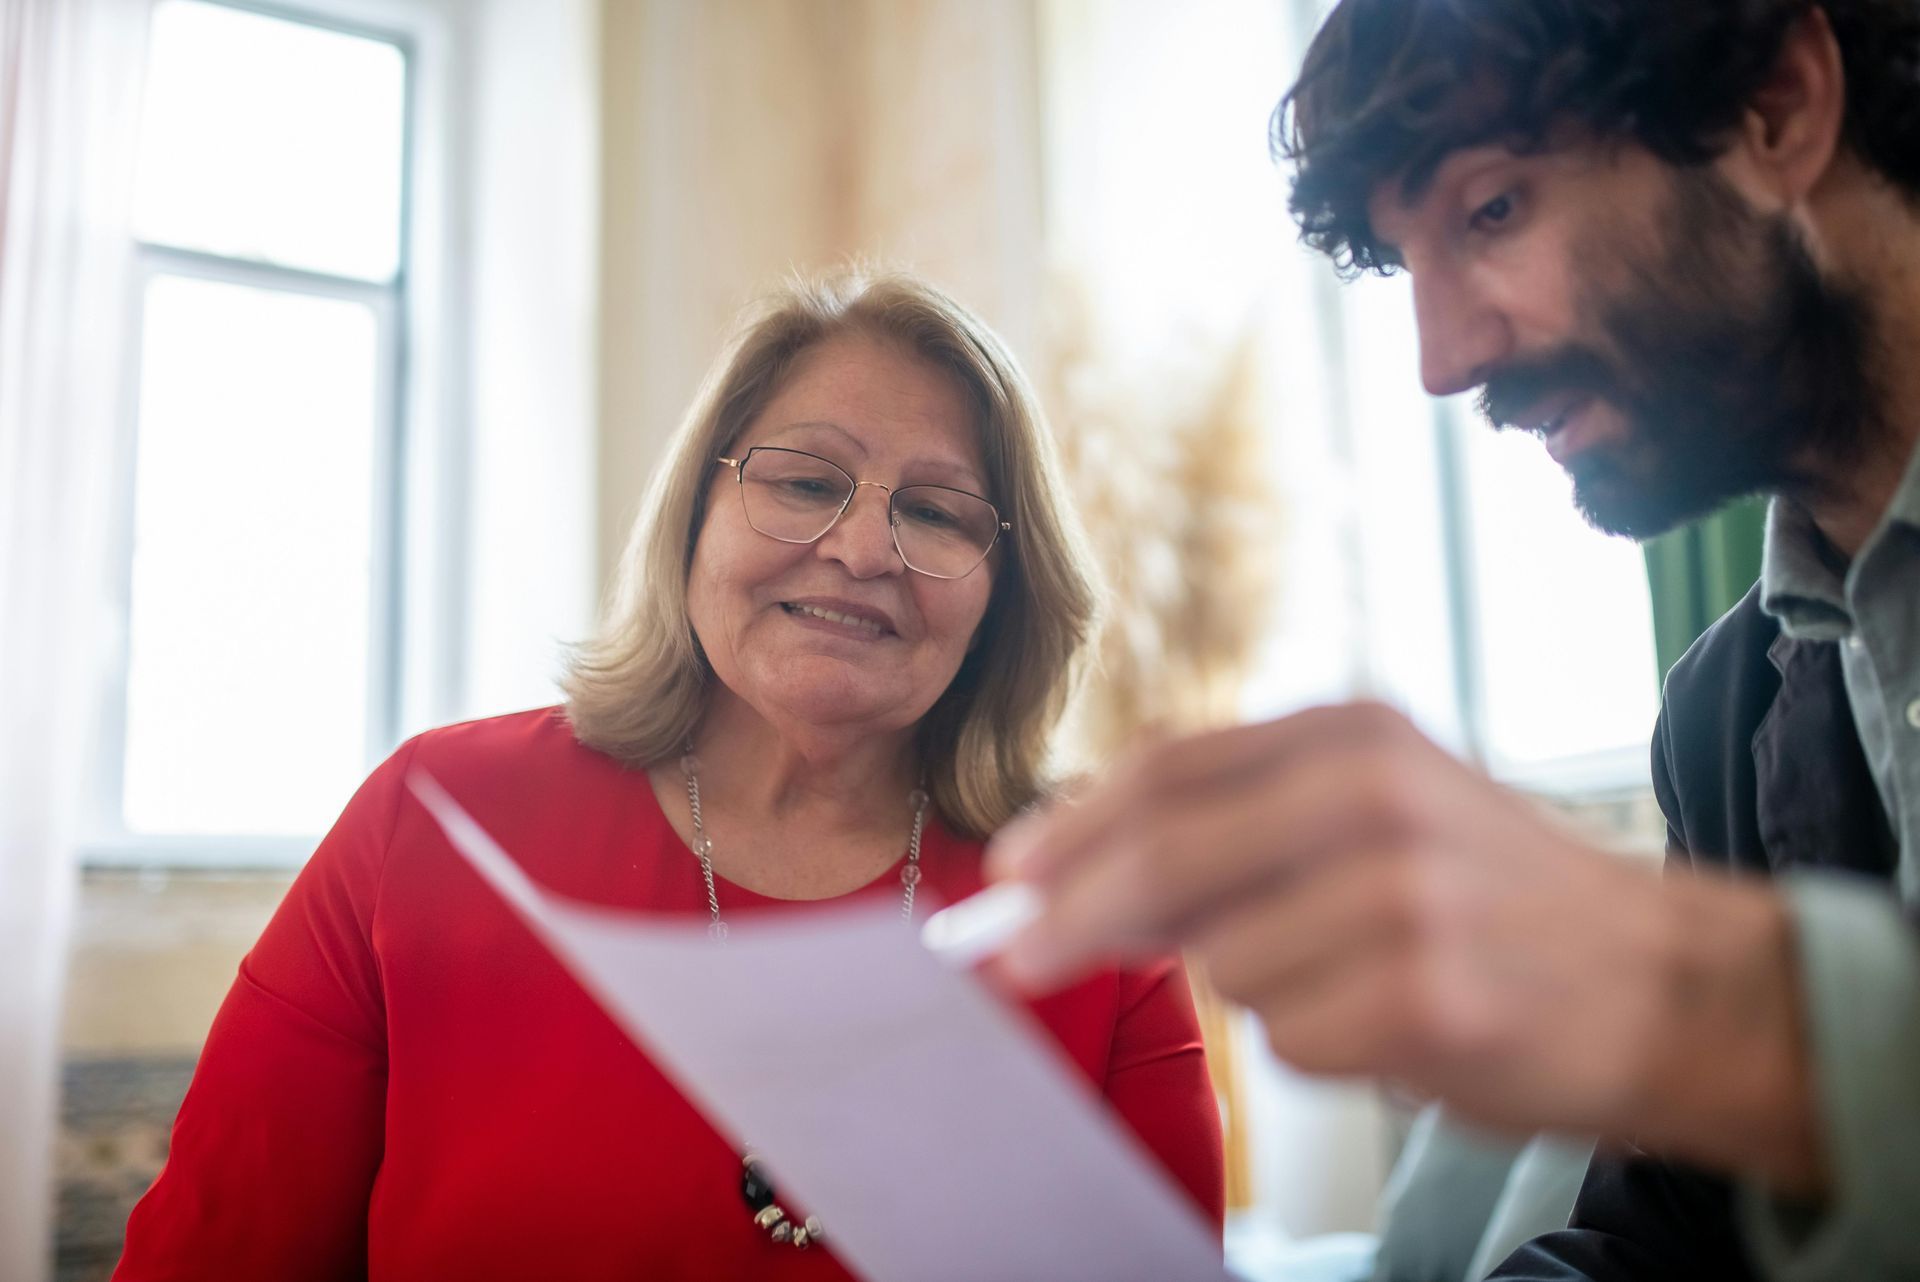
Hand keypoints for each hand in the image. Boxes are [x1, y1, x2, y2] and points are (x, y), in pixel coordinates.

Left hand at [988, 702, 1824, 1192]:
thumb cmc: (1493, 899)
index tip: (1008, 873)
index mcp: (1354, 732)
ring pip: (1225, 964)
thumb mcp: (1376, 814)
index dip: (1072, 825)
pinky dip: (1318, 1045)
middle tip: (1016, 958)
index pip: (1169, 768)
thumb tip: (1071, 876)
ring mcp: (1407, 892)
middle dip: (1073, 913)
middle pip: (1166, 855)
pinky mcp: (1430, 994)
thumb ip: (1235, 832)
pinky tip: (1392, 1022)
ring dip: (1255, 991)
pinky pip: (1292, 1038)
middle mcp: (1378, 794)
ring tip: (1347, 978)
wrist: (1666, 982)